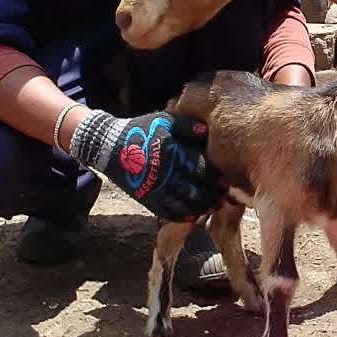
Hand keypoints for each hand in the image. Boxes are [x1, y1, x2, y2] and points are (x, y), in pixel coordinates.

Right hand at [68, 109, 225, 221]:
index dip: (216, 176)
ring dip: (203, 207)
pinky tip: (194, 214)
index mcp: (173, 153)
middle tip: (223, 195)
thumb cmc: (142, 130)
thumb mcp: (165, 120)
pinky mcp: (148, 200)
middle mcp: (166, 173)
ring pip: (186, 204)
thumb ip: (188, 126)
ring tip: (213, 205)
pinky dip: (184, 215)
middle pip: (197, 190)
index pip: (202, 169)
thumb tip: (209, 131)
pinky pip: (169, 213)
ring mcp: (156, 189)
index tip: (226, 179)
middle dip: (213, 194)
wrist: (110, 146)